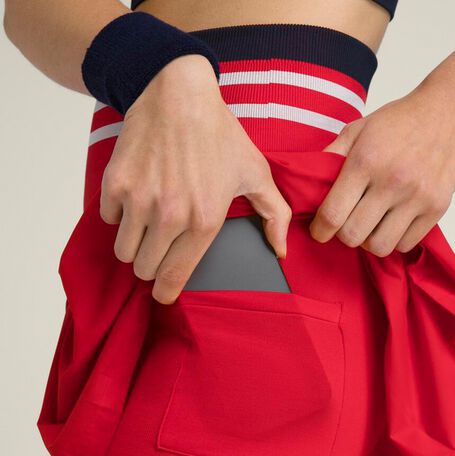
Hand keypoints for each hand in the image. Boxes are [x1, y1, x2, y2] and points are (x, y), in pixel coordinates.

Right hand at [99, 54, 291, 303]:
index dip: (166, 292)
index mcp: (204, 221)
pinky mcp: (115, 184)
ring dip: (135, 244)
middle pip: (144, 269)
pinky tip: (137, 197)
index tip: (163, 294)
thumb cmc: (221, 136)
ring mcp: (139, 200)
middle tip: (161, 247)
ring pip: (123, 251)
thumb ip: (274, 216)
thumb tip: (281, 252)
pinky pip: (109, 220)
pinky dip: (120, 215)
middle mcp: (169, 216)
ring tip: (149, 225)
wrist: (180, 96)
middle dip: (152, 264)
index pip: (173, 278)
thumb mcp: (256, 173)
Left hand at [309, 81, 454, 256]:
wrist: (448, 110)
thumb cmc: (398, 122)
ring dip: (368, 240)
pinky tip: (391, 222)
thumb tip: (306, 185)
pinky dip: (394, 239)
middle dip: (342, 234)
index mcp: (365, 162)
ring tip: (369, 224)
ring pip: (380, 246)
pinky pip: (406, 244)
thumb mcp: (356, 130)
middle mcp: (392, 182)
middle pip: (353, 236)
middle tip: (345, 223)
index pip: (332, 214)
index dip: (320, 230)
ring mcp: (418, 197)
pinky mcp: (438, 207)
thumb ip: (329, 158)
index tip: (319, 230)